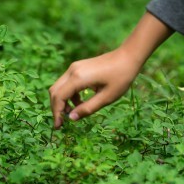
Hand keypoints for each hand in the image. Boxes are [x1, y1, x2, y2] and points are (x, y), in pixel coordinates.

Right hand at [48, 12, 173, 128]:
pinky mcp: (78, 67)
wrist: (128, 56)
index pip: (59, 97)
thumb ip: (87, 108)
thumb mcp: (106, 97)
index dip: (57, 113)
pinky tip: (79, 103)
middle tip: (61, 123)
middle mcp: (72, 71)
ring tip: (73, 113)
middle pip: (54, 91)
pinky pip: (67, 83)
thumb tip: (71, 118)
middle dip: (56, 108)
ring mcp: (74, 67)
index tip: (59, 126)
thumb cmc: (121, 77)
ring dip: (62, 101)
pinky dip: (69, 94)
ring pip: (59, 86)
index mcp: (78, 78)